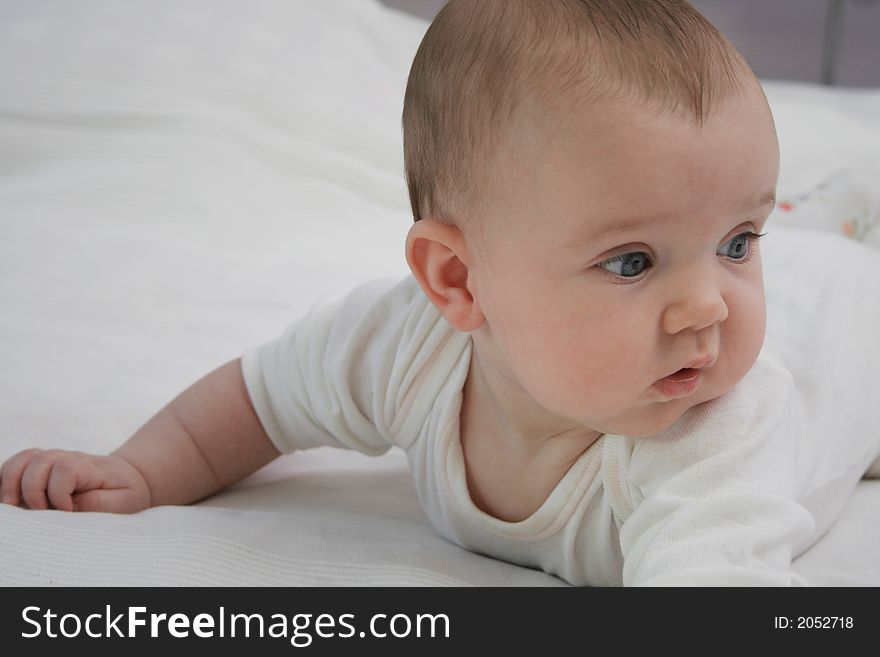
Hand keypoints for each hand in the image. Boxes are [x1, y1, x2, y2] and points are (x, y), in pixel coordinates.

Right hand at [0, 449, 150, 512]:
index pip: (65, 468)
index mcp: (90, 467)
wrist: (127, 476)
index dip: (59, 492)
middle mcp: (68, 458)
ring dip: (11, 483)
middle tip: (41, 513)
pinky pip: (16, 464)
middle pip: (39, 462)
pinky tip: (10, 499)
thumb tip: (69, 506)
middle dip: (33, 491)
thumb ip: (98, 503)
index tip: (67, 511)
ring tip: (13, 506)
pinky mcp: (41, 466)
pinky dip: (6, 479)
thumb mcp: (124, 501)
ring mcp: (52, 459)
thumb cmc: (125, 492)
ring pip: (22, 459)